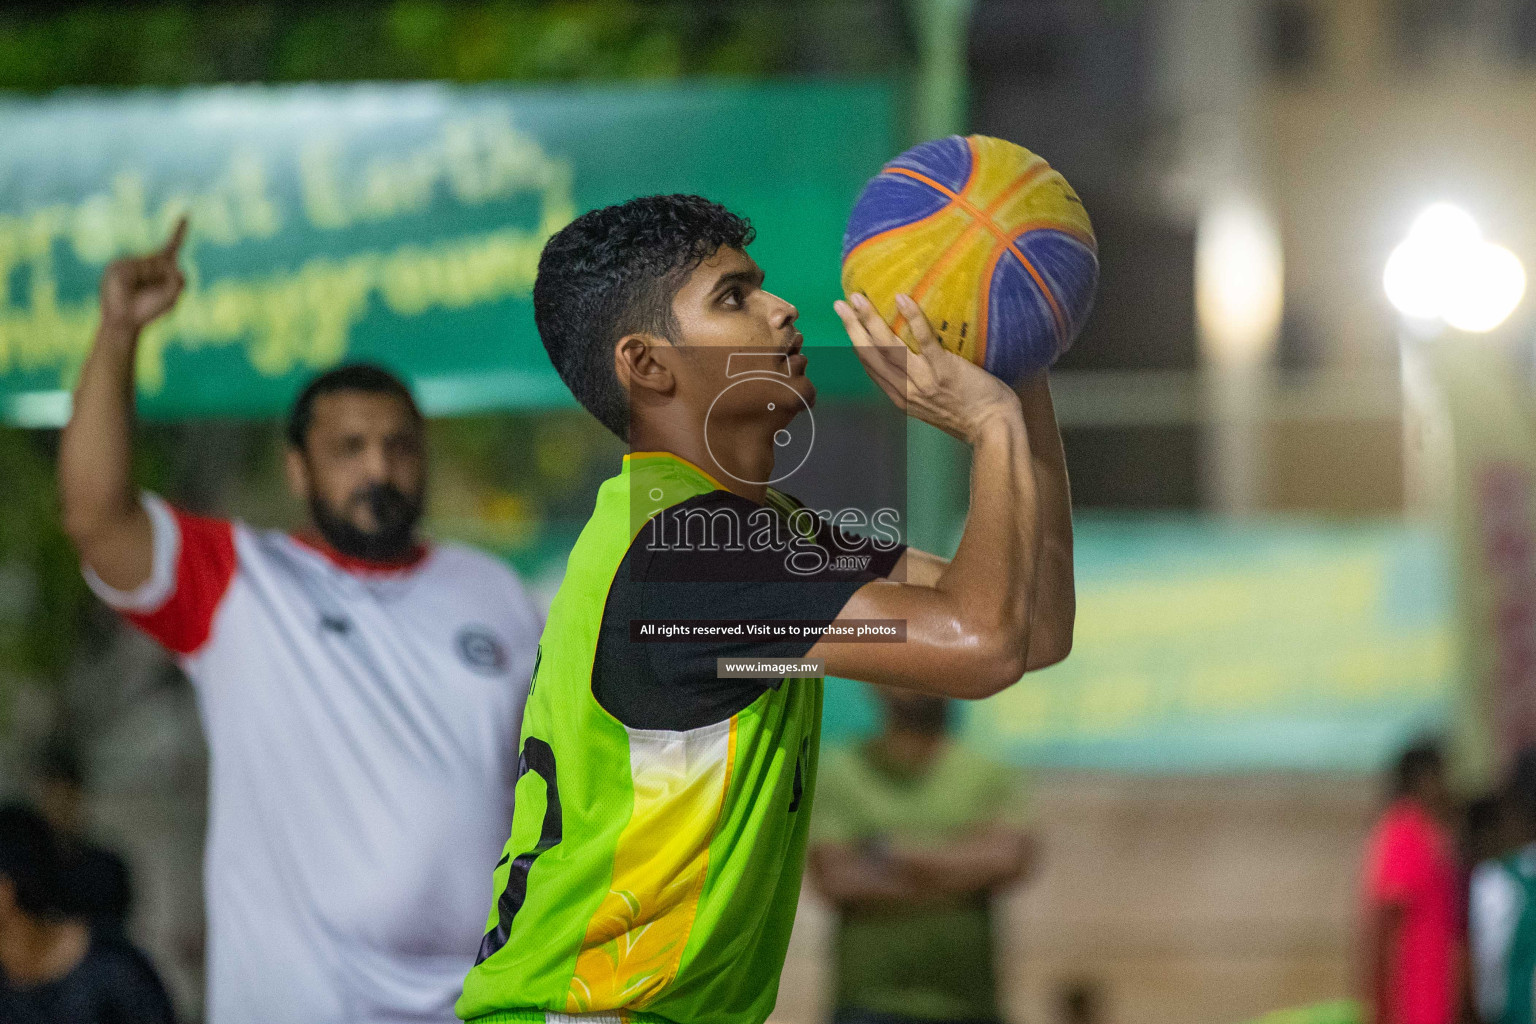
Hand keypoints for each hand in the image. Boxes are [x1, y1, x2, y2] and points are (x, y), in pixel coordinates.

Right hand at [99, 217, 186, 334]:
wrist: (126, 322)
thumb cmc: (149, 310)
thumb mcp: (172, 296)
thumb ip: (179, 280)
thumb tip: (170, 264)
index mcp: (160, 267)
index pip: (171, 246)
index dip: (179, 230)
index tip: (186, 214)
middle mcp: (145, 261)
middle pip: (166, 261)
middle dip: (166, 279)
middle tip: (152, 294)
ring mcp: (130, 262)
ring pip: (152, 264)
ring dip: (150, 280)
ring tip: (138, 292)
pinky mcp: (117, 266)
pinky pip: (135, 267)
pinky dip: (137, 279)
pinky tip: (128, 288)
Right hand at [835, 291, 1018, 442]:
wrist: (993, 428)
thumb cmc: (971, 416)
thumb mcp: (934, 407)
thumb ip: (919, 388)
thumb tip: (915, 363)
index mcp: (901, 398)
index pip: (872, 367)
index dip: (857, 344)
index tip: (848, 324)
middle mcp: (906, 390)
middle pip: (872, 355)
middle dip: (853, 328)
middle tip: (840, 304)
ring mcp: (923, 381)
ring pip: (889, 348)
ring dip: (870, 321)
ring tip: (858, 298)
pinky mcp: (944, 370)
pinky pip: (925, 341)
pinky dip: (912, 319)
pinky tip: (902, 300)